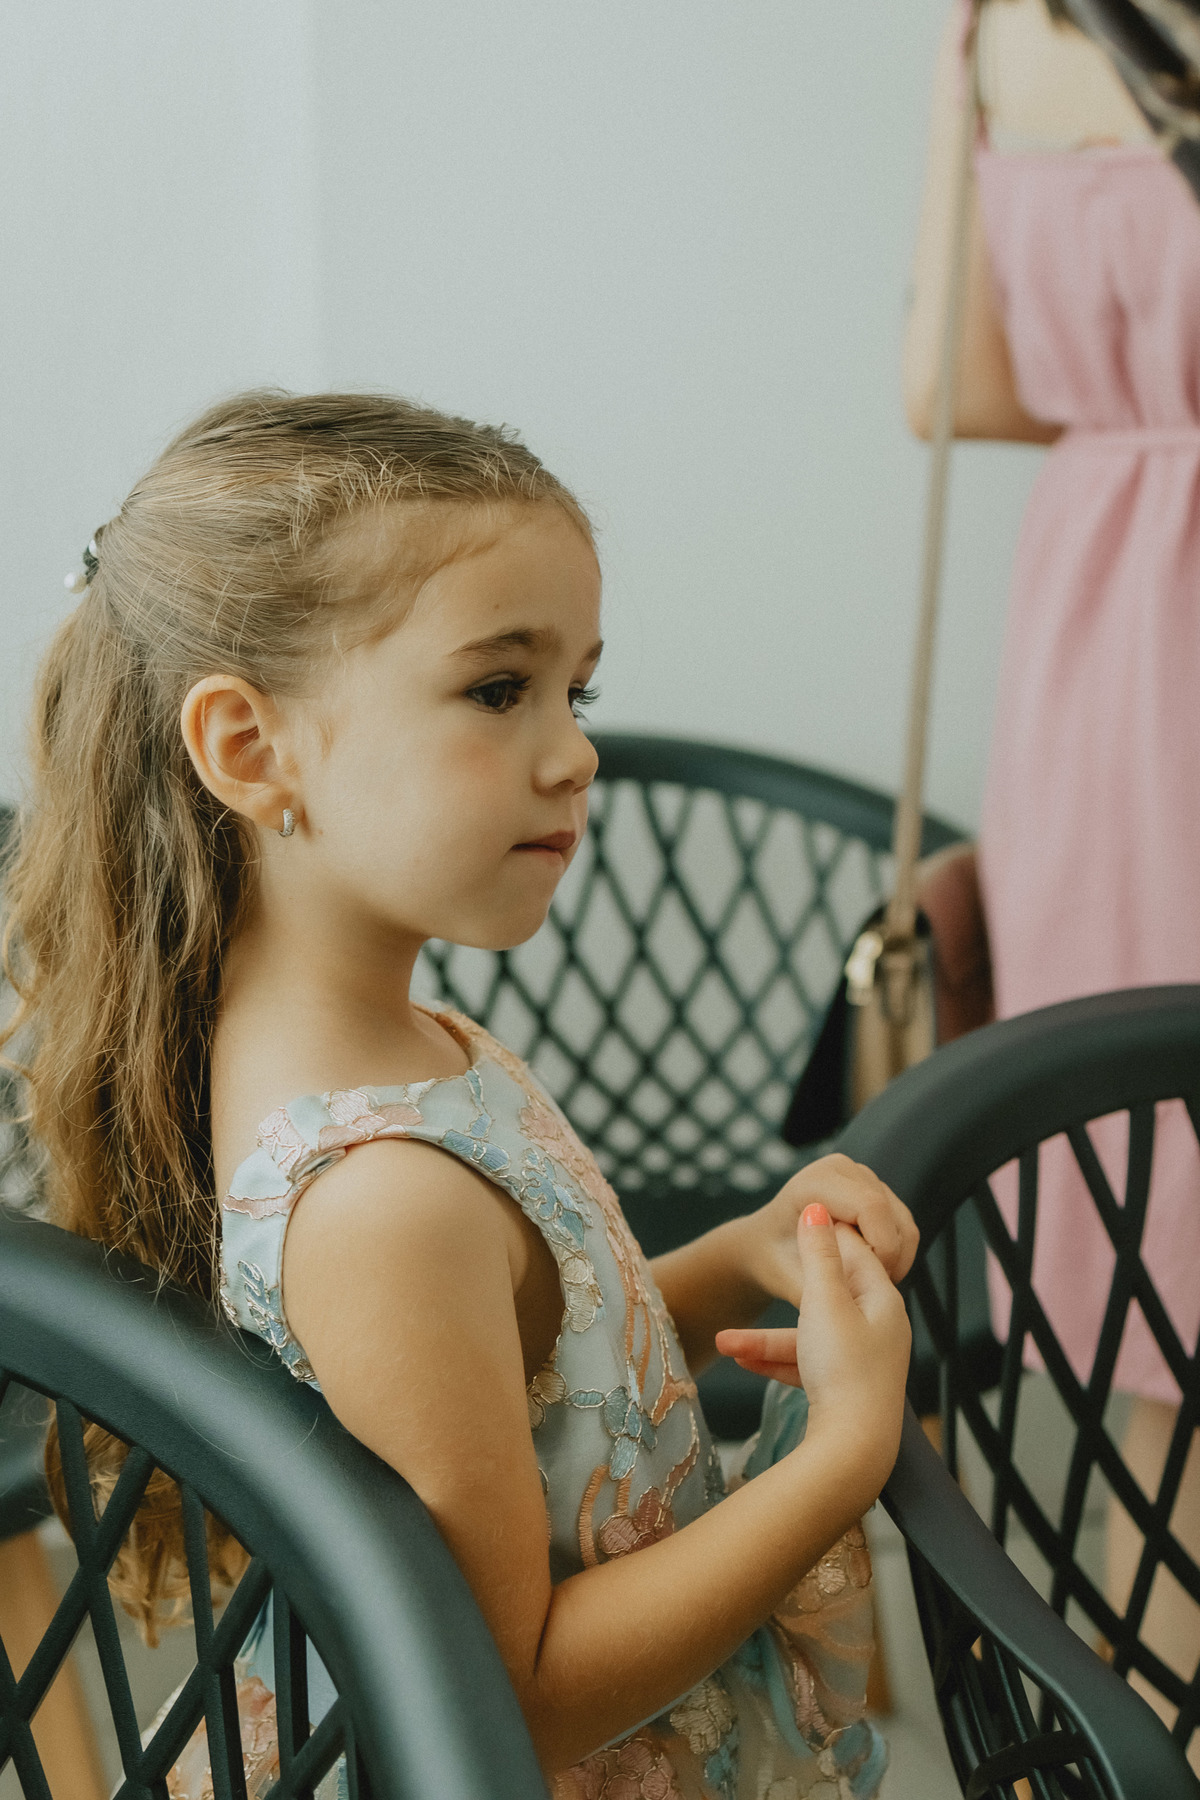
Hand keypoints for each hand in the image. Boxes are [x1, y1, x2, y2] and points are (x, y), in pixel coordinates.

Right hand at [717, 1206, 910, 1488]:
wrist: (852, 1451)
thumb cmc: (842, 1369)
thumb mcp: (824, 1303)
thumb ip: (818, 1255)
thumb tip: (818, 1208)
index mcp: (882, 1301)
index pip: (856, 1252)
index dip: (825, 1233)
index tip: (796, 1218)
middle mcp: (876, 1329)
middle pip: (827, 1296)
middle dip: (783, 1291)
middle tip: (767, 1267)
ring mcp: (860, 1363)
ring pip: (807, 1336)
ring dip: (764, 1339)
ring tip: (723, 1343)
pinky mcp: (843, 1392)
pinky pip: (805, 1366)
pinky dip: (775, 1363)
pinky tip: (740, 1362)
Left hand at [738, 1153, 917, 1310]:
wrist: (767, 1246)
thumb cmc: (773, 1260)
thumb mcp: (791, 1279)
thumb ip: (823, 1280)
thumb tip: (858, 1281)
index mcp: (815, 1181)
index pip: (871, 1207)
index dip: (880, 1248)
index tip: (866, 1281)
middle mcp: (841, 1169)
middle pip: (891, 1213)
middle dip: (887, 1257)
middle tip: (866, 1287)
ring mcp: (861, 1175)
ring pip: (903, 1221)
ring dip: (894, 1257)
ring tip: (865, 1279)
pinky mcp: (876, 1189)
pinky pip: (903, 1224)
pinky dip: (896, 1252)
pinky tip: (871, 1267)